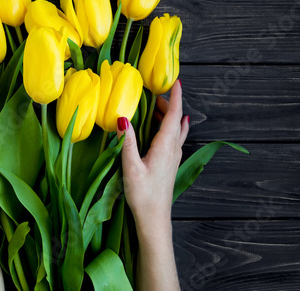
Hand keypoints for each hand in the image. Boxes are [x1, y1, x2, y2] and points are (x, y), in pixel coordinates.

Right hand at [117, 79, 188, 226]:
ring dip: (169, 116)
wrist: (154, 218)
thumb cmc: (142, 194)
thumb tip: (122, 117)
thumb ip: (127, 142)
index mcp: (165, 146)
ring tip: (157, 108)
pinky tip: (163, 131)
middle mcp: (173, 149)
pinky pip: (174, 139)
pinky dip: (170, 128)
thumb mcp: (130, 167)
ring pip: (176, 130)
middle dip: (168, 104)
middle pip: (176, 120)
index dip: (176, 97)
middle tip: (155, 94)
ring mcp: (173, 157)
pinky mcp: (170, 164)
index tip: (177, 82)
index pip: (174, 115)